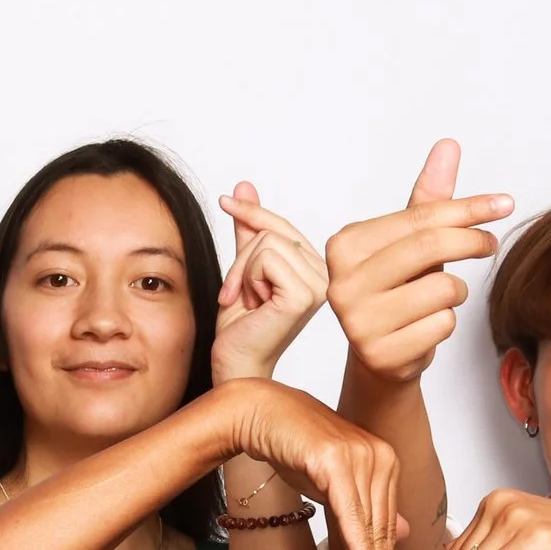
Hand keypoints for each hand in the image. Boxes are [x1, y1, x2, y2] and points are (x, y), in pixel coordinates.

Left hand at [209, 183, 329, 382]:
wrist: (234, 363)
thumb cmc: (240, 327)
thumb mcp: (242, 268)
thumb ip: (248, 231)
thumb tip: (244, 186)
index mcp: (315, 269)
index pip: (283, 226)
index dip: (253, 212)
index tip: (225, 200)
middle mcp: (325, 276)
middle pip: (273, 231)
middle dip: (241, 259)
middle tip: (235, 292)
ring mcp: (319, 286)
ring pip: (267, 243)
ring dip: (242, 272)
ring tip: (246, 301)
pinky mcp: (304, 295)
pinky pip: (265, 258)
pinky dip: (246, 278)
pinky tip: (250, 305)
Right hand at [224, 380, 406, 549]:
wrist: (260, 414)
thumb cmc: (293, 446)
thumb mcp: (335, 480)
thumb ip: (367, 506)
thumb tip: (399, 531)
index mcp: (385, 463)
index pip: (385, 525)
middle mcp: (380, 458)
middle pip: (381, 529)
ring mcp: (361, 458)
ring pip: (368, 526)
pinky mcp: (337, 461)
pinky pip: (350, 512)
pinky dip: (358, 544)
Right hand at [324, 139, 513, 382]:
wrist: (380, 355)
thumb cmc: (397, 289)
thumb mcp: (410, 242)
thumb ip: (429, 198)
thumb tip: (447, 146)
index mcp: (344, 245)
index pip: (419, 217)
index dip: (468, 208)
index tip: (503, 204)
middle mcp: (342, 282)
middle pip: (431, 247)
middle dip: (471, 241)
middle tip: (488, 243)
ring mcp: (357, 322)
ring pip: (443, 289)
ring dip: (455, 292)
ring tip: (439, 297)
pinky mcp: (379, 354)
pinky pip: (442, 325)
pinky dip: (445, 324)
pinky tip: (425, 327)